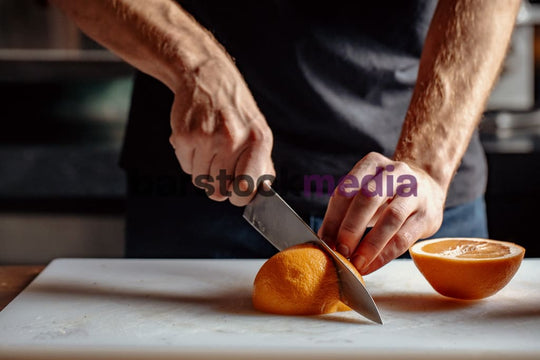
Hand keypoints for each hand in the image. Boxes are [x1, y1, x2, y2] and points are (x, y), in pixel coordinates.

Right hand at [169, 56, 274, 205]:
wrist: (208, 77)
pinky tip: (197, 141)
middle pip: (218, 191)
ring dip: (202, 171)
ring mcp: (208, 138)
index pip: (246, 188)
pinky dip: (189, 160)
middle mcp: (234, 140)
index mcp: (258, 141)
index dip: (239, 196)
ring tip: (209, 149)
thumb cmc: (235, 109)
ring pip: (200, 181)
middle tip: (219, 168)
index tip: (235, 191)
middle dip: (218, 186)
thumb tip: (261, 192)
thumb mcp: (258, 131)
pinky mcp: (186, 136)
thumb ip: (262, 164)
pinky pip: (186, 167)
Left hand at [318, 152, 445, 273]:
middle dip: (351, 227)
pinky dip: (385, 255)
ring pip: (391, 218)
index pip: (347, 189)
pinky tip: (371, 265)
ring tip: (356, 262)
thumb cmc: (387, 194)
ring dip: (370, 244)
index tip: (324, 241)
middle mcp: (396, 172)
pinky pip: (404, 237)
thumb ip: (345, 211)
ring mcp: (415, 192)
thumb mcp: (365, 192)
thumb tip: (324, 240)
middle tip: (340, 250)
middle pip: (369, 198)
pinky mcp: (428, 215)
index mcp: (372, 163)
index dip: (333, 218)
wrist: (428, 188)